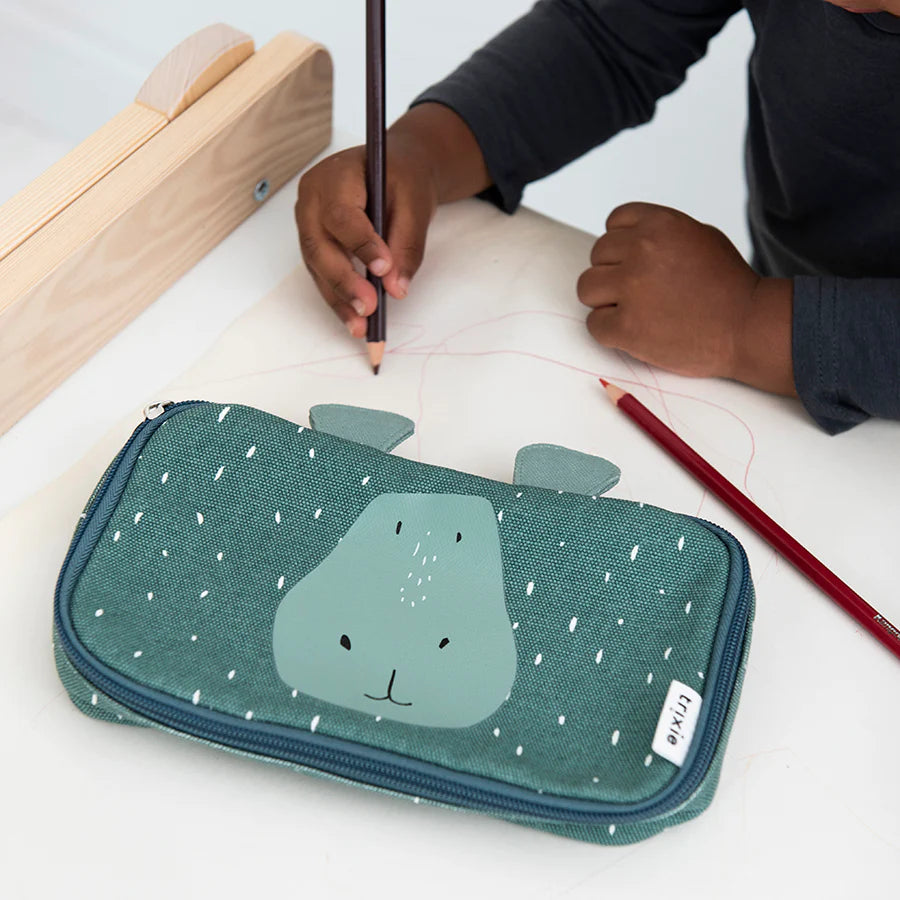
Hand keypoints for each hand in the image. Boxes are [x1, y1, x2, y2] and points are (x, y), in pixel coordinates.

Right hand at [295, 134, 436, 336]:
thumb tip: (395, 287)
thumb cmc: (403, 178)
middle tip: (368, 308)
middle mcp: (312, 200)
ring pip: (317, 266)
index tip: (383, 269)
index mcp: (334, 176)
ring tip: (361, 326)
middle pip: (319, 245)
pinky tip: (355, 321)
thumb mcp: (416, 202)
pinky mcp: (315, 245)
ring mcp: (308, 223)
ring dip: (339, 299)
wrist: (394, 170)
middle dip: (344, 281)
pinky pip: (322, 275)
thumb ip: (407, 244)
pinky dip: (339, 299)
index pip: (341, 215)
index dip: (361, 244)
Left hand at [577, 202, 796, 395]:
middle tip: (640, 294)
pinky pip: (594, 324)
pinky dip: (609, 331)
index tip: (637, 263)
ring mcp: (631, 288)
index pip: (614, 223)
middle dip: (614, 274)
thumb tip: (624, 241)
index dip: (622, 245)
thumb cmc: (729, 285)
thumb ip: (660, 234)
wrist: (749, 327)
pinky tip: (633, 332)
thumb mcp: (700, 237)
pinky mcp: (626, 326)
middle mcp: (641, 250)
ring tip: (634, 312)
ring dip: (605, 301)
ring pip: (587, 288)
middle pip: (597, 256)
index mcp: (659, 223)